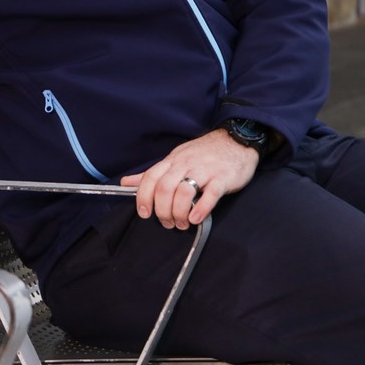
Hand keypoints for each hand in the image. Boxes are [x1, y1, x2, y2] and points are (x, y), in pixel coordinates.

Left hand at [119, 129, 258, 229]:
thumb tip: (127, 183)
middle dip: (162, 210)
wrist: (237, 140)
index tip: (144, 212)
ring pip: (184, 192)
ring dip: (179, 213)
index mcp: (173, 161)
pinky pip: (210, 194)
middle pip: (165, 188)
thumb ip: (153, 173)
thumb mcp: (176, 159)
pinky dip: (201, 209)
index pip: (151, 178)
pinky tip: (196, 219)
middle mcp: (186, 164)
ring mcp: (205, 170)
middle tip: (167, 223)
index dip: (143, 197)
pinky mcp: (223, 178)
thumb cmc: (205, 154)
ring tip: (182, 223)